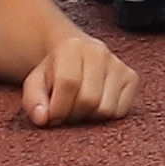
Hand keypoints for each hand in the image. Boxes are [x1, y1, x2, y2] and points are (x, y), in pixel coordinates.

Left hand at [12, 12, 138, 126]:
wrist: (76, 55)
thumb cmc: (54, 72)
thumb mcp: (35, 82)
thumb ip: (32, 100)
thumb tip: (42, 118)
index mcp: (72, 47)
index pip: (69, 83)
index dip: (58, 108)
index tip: (51, 118)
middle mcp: (99, 52)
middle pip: (89, 100)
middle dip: (73, 115)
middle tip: (66, 113)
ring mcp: (118, 64)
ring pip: (106, 109)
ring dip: (89, 117)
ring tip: (79, 108)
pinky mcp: (132, 77)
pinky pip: (121, 112)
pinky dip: (106, 117)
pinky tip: (95, 106)